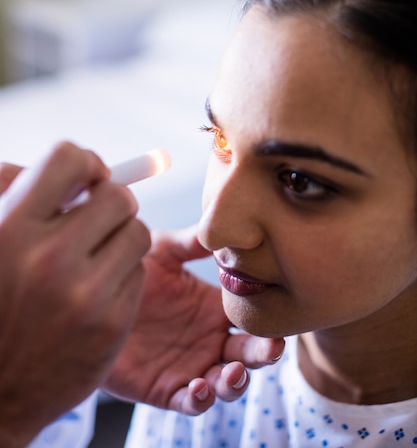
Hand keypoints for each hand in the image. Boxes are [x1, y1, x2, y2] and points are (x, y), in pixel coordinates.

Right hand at [0, 143, 149, 447]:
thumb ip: (18, 191)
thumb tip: (81, 164)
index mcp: (10, 227)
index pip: (67, 158)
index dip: (84, 163)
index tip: (87, 179)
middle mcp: (49, 259)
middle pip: (118, 196)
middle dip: (111, 202)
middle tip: (97, 219)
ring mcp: (85, 295)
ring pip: (138, 231)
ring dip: (121, 238)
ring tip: (94, 257)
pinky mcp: (112, 325)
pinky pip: (139, 272)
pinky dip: (123, 274)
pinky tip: (96, 291)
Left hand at [104, 226, 284, 414]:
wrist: (89, 300)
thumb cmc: (131, 273)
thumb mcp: (163, 250)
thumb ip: (192, 242)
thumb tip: (223, 227)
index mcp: (214, 308)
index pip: (252, 316)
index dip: (268, 317)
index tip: (279, 313)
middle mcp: (209, 339)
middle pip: (249, 352)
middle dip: (264, 352)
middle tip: (272, 346)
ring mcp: (190, 365)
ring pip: (226, 383)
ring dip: (236, 382)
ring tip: (233, 372)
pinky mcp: (166, 388)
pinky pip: (190, 402)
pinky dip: (201, 400)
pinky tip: (199, 387)